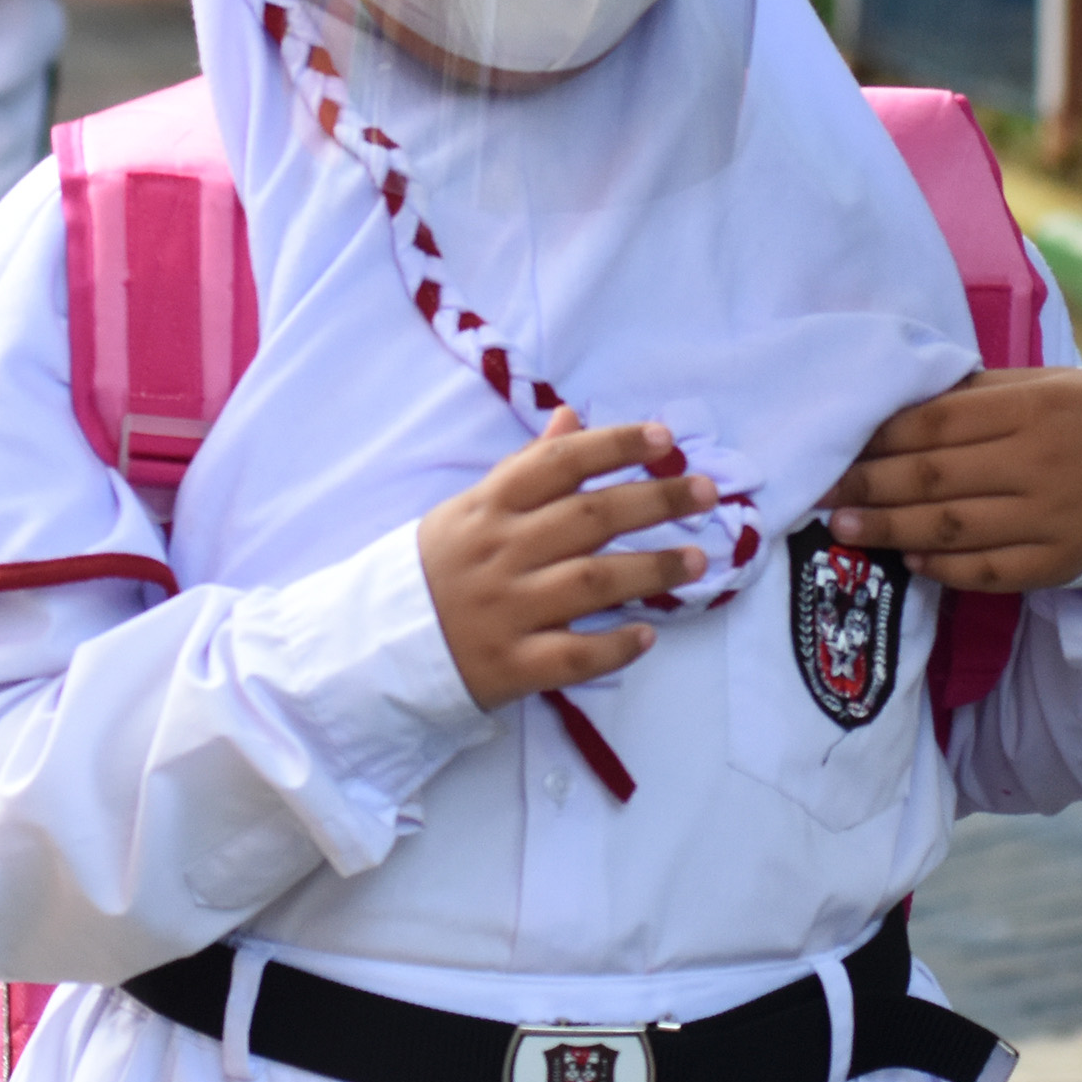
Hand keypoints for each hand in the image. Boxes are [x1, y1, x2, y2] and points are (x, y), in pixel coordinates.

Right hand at [415, 409, 704, 710]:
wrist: (375, 642)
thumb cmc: (437, 567)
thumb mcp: (471, 506)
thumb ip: (526, 466)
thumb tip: (572, 417)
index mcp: (490, 506)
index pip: (559, 464)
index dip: (614, 446)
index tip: (663, 439)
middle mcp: (502, 552)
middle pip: (589, 518)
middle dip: (655, 500)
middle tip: (706, 493)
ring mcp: (506, 609)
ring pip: (590, 582)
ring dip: (650, 569)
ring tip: (695, 561)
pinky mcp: (511, 664)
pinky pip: (572, 656)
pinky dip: (612, 646)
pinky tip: (646, 635)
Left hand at [824, 368, 1081, 592]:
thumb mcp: (1040, 386)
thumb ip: (975, 394)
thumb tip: (896, 405)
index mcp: (1032, 409)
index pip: (936, 424)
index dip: (879, 438)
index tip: (837, 446)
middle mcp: (1039, 463)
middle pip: (934, 477)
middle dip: (868, 487)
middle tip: (820, 494)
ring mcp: (1050, 518)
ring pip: (953, 528)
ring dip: (890, 530)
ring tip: (844, 529)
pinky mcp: (1058, 563)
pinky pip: (989, 571)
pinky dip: (943, 567)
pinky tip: (908, 560)